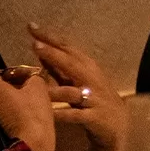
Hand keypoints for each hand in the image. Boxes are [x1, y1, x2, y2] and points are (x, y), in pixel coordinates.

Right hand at [0, 51, 55, 150]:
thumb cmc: (21, 114)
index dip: (9, 73)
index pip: (23, 71)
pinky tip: (6, 121)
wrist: (36, 146)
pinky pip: (26, 117)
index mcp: (39, 83)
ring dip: (13, 103)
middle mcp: (45, 96)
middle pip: (24, 87)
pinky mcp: (40, 128)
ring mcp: (44, 113)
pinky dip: (17, 116)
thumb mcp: (1, 92)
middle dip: (10, 88)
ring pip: (26, 102)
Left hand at [30, 24, 123, 146]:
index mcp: (87, 67)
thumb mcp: (78, 80)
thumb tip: (39, 50)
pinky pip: (75, 116)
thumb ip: (59, 67)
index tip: (32, 26)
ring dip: (54, 88)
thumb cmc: (94, 98)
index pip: (67, 48)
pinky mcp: (95, 117)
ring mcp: (94, 98)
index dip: (50, 38)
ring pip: (72, 91)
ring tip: (35, 84)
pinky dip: (62, 114)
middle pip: (72, 63)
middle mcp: (92, 79)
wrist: (118, 124)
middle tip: (35, 43)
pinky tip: (49, 114)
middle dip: (53, 53)